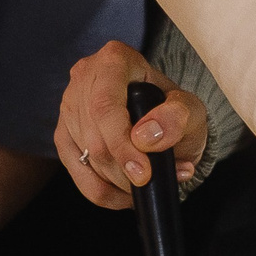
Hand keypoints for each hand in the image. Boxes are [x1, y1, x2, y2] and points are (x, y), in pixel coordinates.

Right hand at [54, 40, 208, 209]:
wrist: (167, 121)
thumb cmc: (177, 111)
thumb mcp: (191, 109)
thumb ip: (178, 117)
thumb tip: (144, 137)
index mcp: (114, 59)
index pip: (106, 106)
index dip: (121, 143)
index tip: (143, 174)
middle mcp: (85, 77)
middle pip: (95, 137)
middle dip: (124, 170)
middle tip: (151, 182)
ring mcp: (69, 106)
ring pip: (85, 157)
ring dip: (118, 182)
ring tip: (147, 185)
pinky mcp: (63, 134)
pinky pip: (76, 172)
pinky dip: (102, 192)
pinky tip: (125, 196)